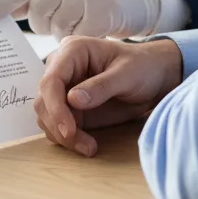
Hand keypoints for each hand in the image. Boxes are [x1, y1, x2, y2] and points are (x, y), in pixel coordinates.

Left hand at [0, 0, 160, 38]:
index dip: (2, 3)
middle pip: (38, 13)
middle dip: (45, 24)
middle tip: (62, 20)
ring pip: (56, 27)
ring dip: (65, 31)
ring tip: (81, 19)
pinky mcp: (103, 9)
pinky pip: (78, 36)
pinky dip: (83, 36)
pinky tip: (94, 26)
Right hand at [34, 36, 182, 156]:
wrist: (153, 78)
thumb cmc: (142, 67)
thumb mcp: (126, 74)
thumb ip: (100, 86)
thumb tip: (73, 100)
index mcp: (73, 51)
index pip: (51, 79)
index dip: (55, 106)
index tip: (68, 130)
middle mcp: (62, 68)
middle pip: (43, 100)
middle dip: (58, 125)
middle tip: (83, 144)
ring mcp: (64, 89)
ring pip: (46, 116)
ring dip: (62, 136)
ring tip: (89, 147)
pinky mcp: (70, 107)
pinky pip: (57, 125)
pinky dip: (67, 139)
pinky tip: (87, 145)